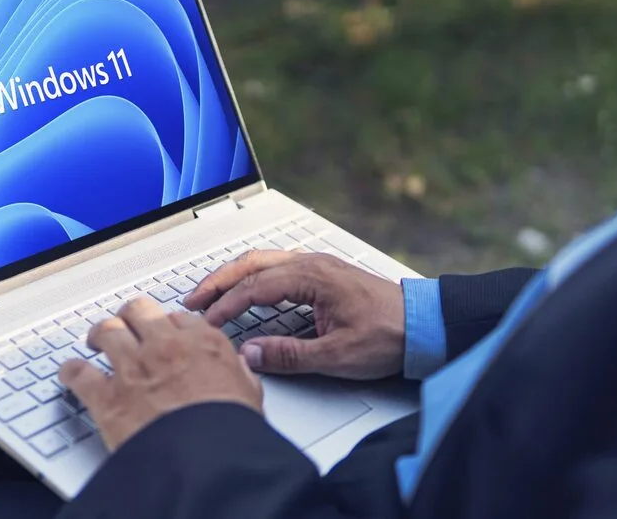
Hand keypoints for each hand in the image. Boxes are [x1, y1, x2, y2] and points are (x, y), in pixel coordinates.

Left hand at [58, 297, 262, 451]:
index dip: (167, 323)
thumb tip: (237, 369)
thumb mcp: (248, 395)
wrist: (207, 462)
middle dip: (131, 316)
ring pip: (107, 332)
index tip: (164, 330)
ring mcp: (133, 369)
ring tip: (96, 339)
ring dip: (100, 334)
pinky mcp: (108, 398)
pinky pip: (79, 373)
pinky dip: (71, 372)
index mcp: (202, 343)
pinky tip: (69, 372)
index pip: (178, 317)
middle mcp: (164, 347)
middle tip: (127, 324)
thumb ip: (237, 374)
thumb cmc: (229, 433)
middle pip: (138, 311)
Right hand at [183, 250, 404, 379]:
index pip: (254, 287)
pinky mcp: (321, 273)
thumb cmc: (388, 334)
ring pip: (261, 261)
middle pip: (250, 264)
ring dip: (232, 276)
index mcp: (312, 277)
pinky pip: (275, 266)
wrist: (424, 325)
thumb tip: (250, 354)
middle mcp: (311, 264)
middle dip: (217, 281)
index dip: (225, 305)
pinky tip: (244, 289)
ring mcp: (316, 265)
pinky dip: (251, 276)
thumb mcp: (337, 354)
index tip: (205, 322)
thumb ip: (289, 355)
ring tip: (209, 293)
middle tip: (192, 300)